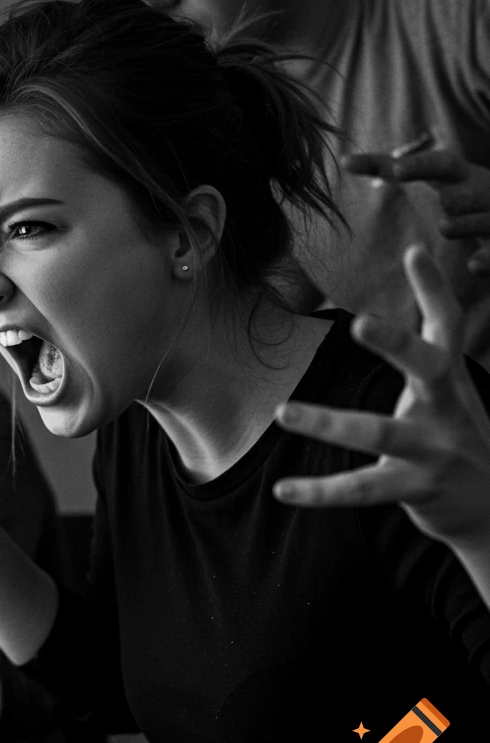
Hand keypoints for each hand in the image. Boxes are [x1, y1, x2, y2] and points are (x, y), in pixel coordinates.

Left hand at [273, 245, 489, 548]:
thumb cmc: (460, 430)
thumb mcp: (451, 382)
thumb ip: (432, 327)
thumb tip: (417, 253)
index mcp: (451, 380)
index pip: (448, 326)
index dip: (434, 288)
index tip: (415, 251)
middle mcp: (449, 409)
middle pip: (429, 368)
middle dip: (397, 344)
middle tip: (360, 323)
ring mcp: (435, 451)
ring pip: (379, 432)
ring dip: (328, 423)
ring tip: (283, 411)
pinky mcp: (416, 489)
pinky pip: (360, 489)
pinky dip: (319, 492)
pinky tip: (283, 490)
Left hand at [344, 150, 489, 274]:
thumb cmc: (456, 189)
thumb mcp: (428, 176)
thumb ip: (384, 167)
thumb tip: (344, 161)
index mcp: (459, 175)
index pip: (441, 164)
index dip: (420, 166)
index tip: (396, 169)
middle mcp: (479, 193)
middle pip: (466, 194)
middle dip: (457, 197)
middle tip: (442, 199)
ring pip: (482, 221)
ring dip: (466, 224)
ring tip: (446, 225)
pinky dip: (487, 259)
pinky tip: (474, 266)